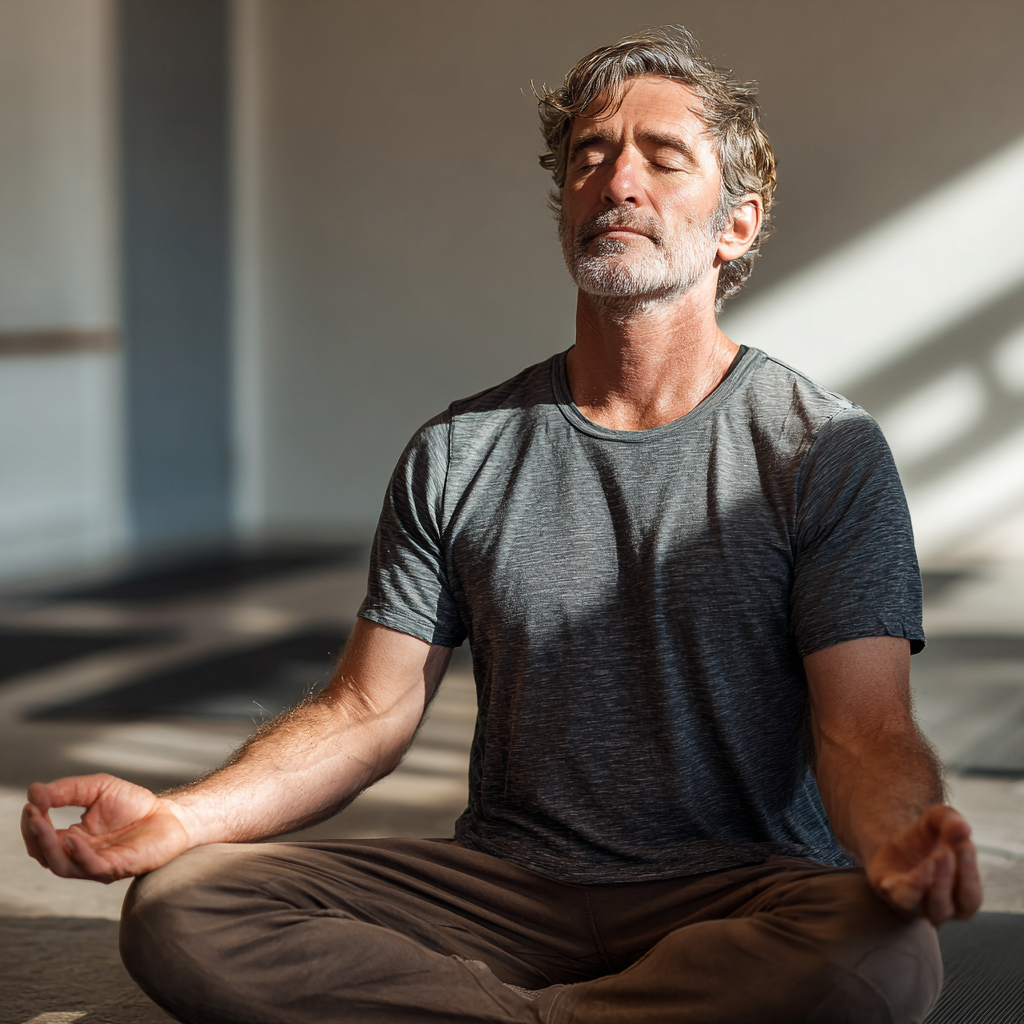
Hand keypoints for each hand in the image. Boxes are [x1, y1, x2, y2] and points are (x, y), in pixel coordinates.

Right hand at [21, 774, 191, 882]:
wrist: (170, 815)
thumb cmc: (133, 804)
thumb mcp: (97, 788)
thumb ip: (67, 790)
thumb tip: (34, 791)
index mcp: (72, 839)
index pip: (41, 838)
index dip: (32, 823)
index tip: (32, 803)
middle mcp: (80, 855)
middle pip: (45, 853)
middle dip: (34, 835)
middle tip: (32, 814)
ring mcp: (96, 864)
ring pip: (62, 865)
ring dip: (48, 845)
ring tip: (41, 824)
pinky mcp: (116, 867)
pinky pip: (90, 867)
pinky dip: (78, 853)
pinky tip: (72, 836)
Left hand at [866, 805, 981, 924]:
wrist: (889, 842)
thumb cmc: (925, 838)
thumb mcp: (937, 820)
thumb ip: (951, 822)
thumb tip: (963, 827)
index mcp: (963, 892)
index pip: (973, 894)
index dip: (970, 871)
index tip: (964, 845)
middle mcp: (947, 906)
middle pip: (963, 907)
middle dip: (955, 879)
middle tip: (945, 853)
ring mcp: (922, 905)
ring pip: (937, 909)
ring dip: (936, 885)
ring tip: (930, 860)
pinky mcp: (895, 897)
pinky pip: (906, 901)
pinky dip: (910, 889)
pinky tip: (909, 874)